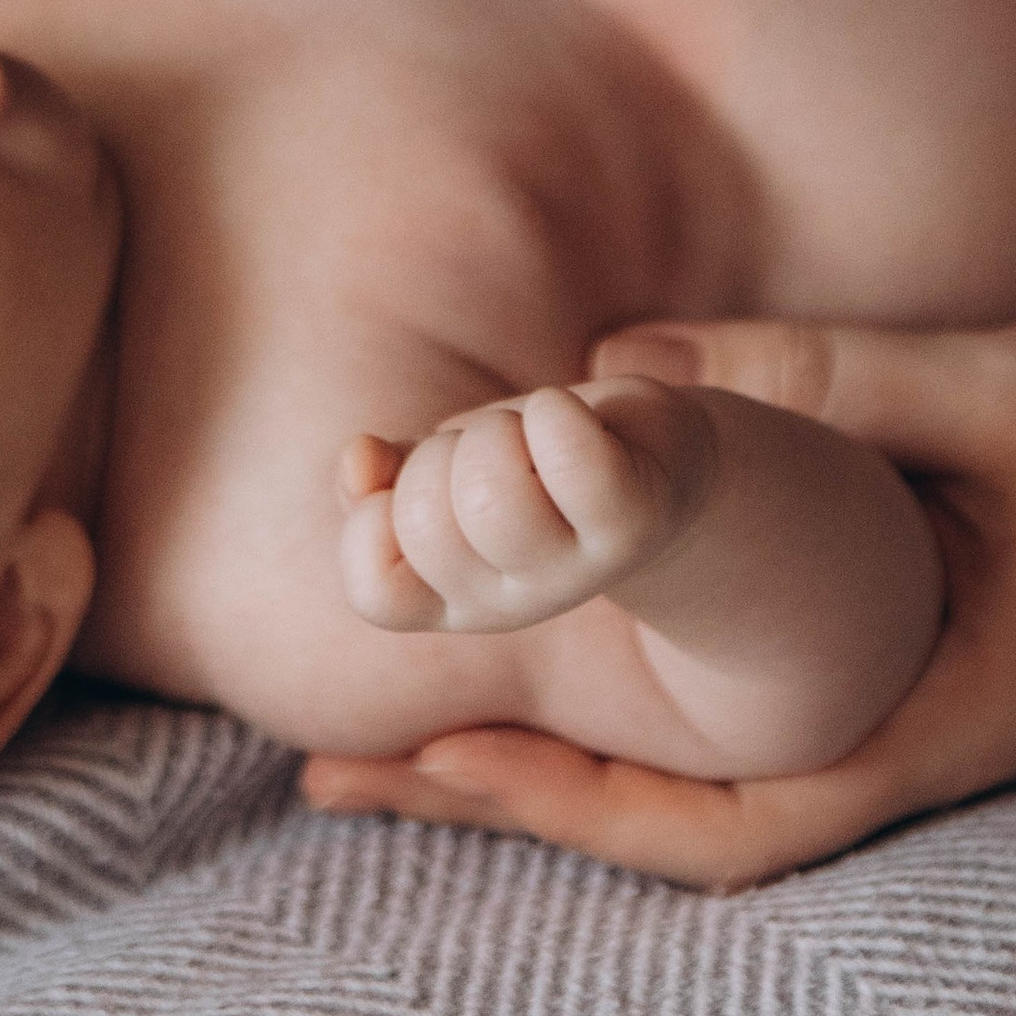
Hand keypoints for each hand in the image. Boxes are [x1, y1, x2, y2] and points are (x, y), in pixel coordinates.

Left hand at [304, 315, 1015, 887]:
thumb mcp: (1004, 388)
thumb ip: (824, 375)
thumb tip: (615, 370)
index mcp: (944, 713)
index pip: (740, 819)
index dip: (583, 804)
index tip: (449, 754)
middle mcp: (910, 743)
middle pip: (684, 823)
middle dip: (512, 800)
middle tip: (339, 771)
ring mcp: (904, 721)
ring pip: (701, 783)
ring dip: (553, 758)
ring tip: (388, 738)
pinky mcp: (900, 671)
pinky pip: (744, 724)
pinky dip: (631, 709)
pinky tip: (544, 667)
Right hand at [339, 382, 701, 633]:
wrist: (657, 463)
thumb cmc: (531, 463)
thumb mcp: (443, 471)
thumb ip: (379, 478)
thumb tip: (358, 460)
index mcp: (452, 598)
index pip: (376, 591)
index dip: (373, 522)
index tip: (412, 482)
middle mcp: (512, 601)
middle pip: (424, 520)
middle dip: (441, 452)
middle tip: (489, 450)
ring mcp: (577, 568)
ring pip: (489, 491)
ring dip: (497, 430)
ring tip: (530, 438)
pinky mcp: (633, 518)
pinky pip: (573, 460)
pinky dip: (557, 414)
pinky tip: (571, 421)